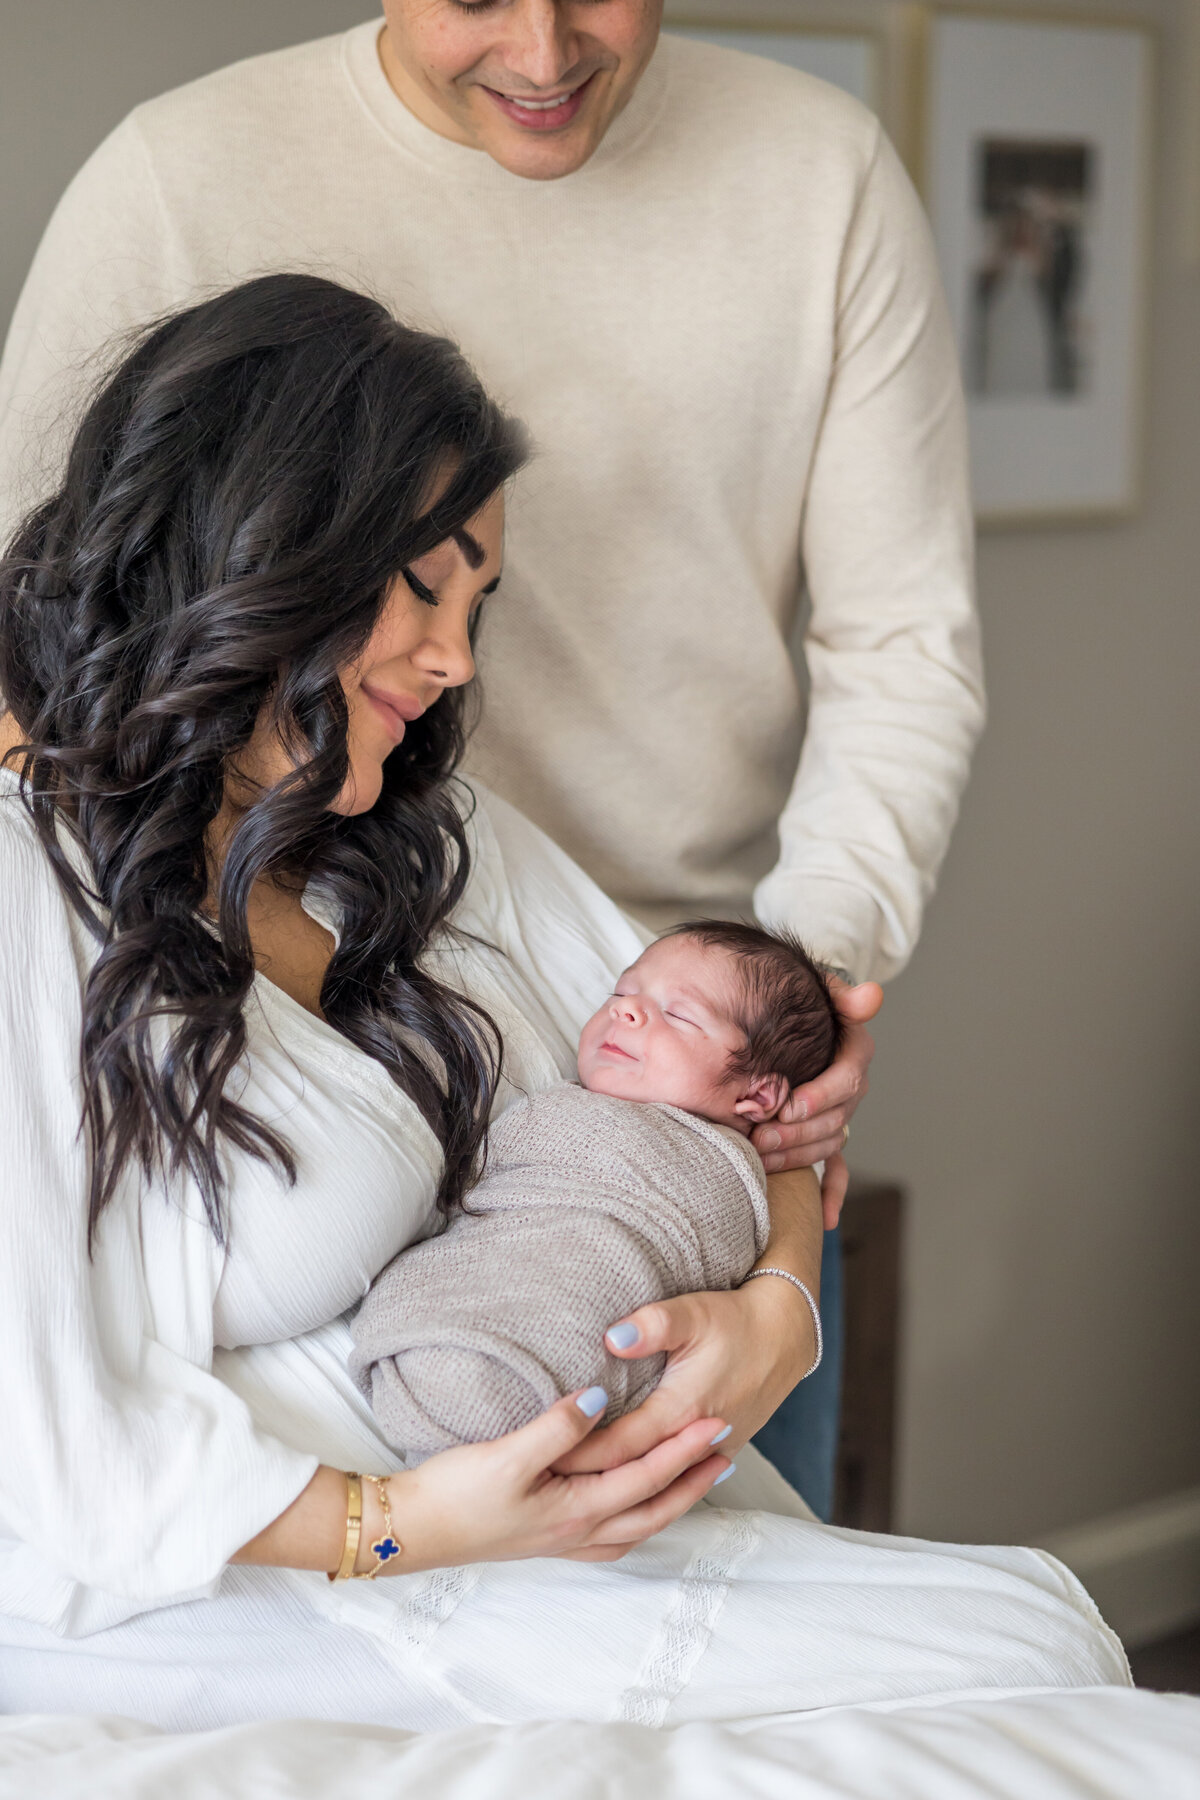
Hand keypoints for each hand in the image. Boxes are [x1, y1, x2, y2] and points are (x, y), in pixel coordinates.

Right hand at [373, 1389, 731, 1570]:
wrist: (412, 1533)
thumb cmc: (455, 1495)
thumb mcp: (507, 1454)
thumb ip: (557, 1428)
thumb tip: (597, 1398)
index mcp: (577, 1509)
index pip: (647, 1476)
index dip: (684, 1449)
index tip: (716, 1422)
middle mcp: (579, 1531)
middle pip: (654, 1507)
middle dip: (693, 1479)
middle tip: (727, 1450)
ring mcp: (564, 1541)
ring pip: (637, 1524)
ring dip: (671, 1501)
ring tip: (695, 1477)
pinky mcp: (546, 1540)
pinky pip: (612, 1533)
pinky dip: (637, 1518)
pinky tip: (632, 1506)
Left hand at [552, 1278, 814, 1475]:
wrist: (786, 1336)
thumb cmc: (737, 1321)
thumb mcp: (694, 1312)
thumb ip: (653, 1325)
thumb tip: (613, 1338)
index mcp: (681, 1410)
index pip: (619, 1446)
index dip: (579, 1456)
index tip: (541, 1462)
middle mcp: (693, 1440)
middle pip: (630, 1474)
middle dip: (585, 1483)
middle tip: (539, 1491)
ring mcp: (707, 1452)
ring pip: (652, 1487)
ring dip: (613, 1493)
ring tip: (566, 1501)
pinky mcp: (714, 1452)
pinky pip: (672, 1484)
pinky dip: (641, 1493)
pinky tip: (615, 1498)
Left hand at [750, 976, 882, 1228]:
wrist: (781, 1021)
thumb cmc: (799, 1004)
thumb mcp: (818, 990)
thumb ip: (841, 993)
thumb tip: (871, 996)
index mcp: (853, 1053)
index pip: (847, 1078)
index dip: (821, 1095)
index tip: (791, 1105)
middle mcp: (850, 1089)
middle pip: (834, 1119)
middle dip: (798, 1132)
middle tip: (762, 1137)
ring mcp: (838, 1117)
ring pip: (827, 1145)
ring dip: (798, 1157)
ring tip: (763, 1159)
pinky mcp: (824, 1138)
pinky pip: (836, 1170)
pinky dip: (832, 1194)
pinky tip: (825, 1218)